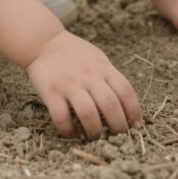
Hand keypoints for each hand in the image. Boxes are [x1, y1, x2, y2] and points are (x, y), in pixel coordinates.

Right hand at [25, 29, 141, 139]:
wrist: (43, 41)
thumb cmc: (74, 53)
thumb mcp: (97, 59)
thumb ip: (110, 78)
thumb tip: (127, 106)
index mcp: (103, 68)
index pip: (126, 91)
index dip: (134, 112)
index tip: (135, 126)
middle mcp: (88, 76)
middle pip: (110, 105)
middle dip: (118, 127)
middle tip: (117, 136)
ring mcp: (69, 84)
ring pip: (88, 113)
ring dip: (94, 130)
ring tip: (95, 136)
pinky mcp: (51, 92)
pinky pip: (61, 117)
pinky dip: (68, 130)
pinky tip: (71, 132)